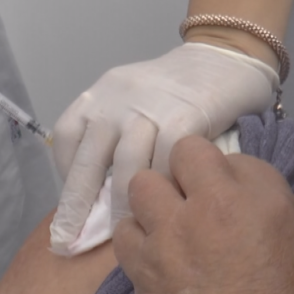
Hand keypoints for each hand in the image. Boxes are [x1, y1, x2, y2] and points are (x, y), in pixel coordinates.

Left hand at [50, 43, 278, 253]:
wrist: (226, 52)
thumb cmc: (175, 92)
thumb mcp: (131, 103)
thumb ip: (113, 138)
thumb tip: (96, 195)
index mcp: (98, 96)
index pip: (67, 140)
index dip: (66, 176)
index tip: (73, 206)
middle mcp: (116, 99)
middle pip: (88, 160)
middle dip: (75, 206)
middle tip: (66, 241)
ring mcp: (149, 106)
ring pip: (125, 166)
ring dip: (119, 205)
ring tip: (119, 232)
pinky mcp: (184, 115)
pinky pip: (164, 161)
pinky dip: (161, 188)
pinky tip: (161, 208)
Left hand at [113, 136, 293, 293]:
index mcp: (261, 198)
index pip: (230, 155)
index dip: (225, 176)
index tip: (224, 197)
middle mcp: (211, 206)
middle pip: (181, 154)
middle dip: (184, 173)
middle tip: (190, 202)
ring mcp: (170, 234)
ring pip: (142, 185)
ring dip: (152, 201)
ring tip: (164, 226)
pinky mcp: (140, 265)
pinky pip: (123, 231)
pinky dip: (133, 237)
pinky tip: (149, 254)